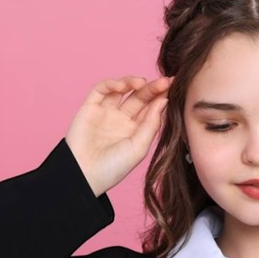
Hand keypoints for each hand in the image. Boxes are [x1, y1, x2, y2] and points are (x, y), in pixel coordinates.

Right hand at [64, 74, 173, 197]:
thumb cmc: (112, 168)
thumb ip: (151, 125)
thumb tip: (163, 101)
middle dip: (152, 89)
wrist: (84, 175)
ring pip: (121, 90)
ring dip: (133, 82)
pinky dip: (112, 84)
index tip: (174, 87)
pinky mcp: (90, 108)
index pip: (151, 109)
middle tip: (164, 82)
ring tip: (143, 83)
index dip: (161, 97)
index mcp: (135, 132)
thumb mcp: (138, 148)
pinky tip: (123, 86)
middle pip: (139, 98)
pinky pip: (101, 90)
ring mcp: (106, 113)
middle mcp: (122, 121)